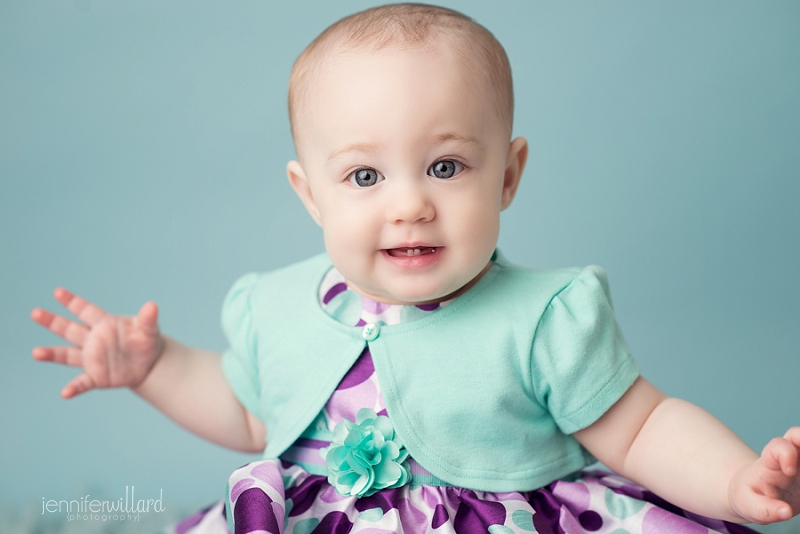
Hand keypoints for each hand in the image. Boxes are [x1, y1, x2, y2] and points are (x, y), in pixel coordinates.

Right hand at [31, 288, 162, 397]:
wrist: (149, 364)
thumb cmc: (146, 341)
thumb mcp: (149, 330)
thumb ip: (148, 319)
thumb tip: (152, 305)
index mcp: (105, 324)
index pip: (86, 310)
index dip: (73, 301)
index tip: (58, 292)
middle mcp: (93, 340)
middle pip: (69, 329)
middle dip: (53, 321)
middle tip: (35, 312)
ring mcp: (92, 359)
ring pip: (68, 355)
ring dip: (52, 354)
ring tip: (36, 353)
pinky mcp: (97, 377)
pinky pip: (83, 382)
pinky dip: (74, 387)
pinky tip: (65, 393)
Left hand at [729, 427, 799, 523]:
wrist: (753, 493)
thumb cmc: (750, 496)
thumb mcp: (749, 505)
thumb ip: (764, 510)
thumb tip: (786, 512)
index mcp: (768, 464)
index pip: (777, 446)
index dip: (786, 453)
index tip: (789, 471)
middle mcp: (786, 458)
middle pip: (795, 435)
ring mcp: (799, 463)